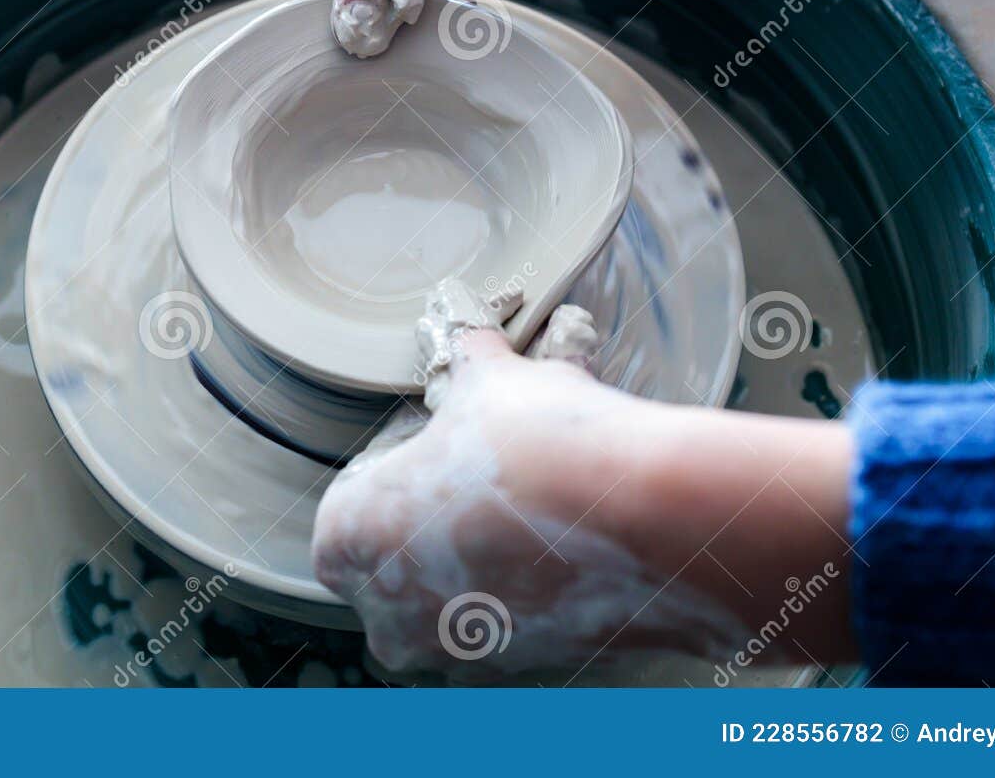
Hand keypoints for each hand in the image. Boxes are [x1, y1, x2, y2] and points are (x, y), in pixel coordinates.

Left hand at [312, 327, 856, 677]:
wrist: (651, 520)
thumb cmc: (544, 447)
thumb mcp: (491, 378)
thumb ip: (465, 354)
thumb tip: (462, 321)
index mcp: (351, 540)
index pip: (343, 510)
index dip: (390, 473)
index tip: (435, 448)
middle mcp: (389, 615)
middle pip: (392, 566)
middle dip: (434, 524)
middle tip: (483, 477)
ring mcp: (456, 655)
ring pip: (453, 601)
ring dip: (485, 556)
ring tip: (536, 498)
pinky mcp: (524, 673)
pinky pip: (512, 627)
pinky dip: (534, 589)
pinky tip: (572, 536)